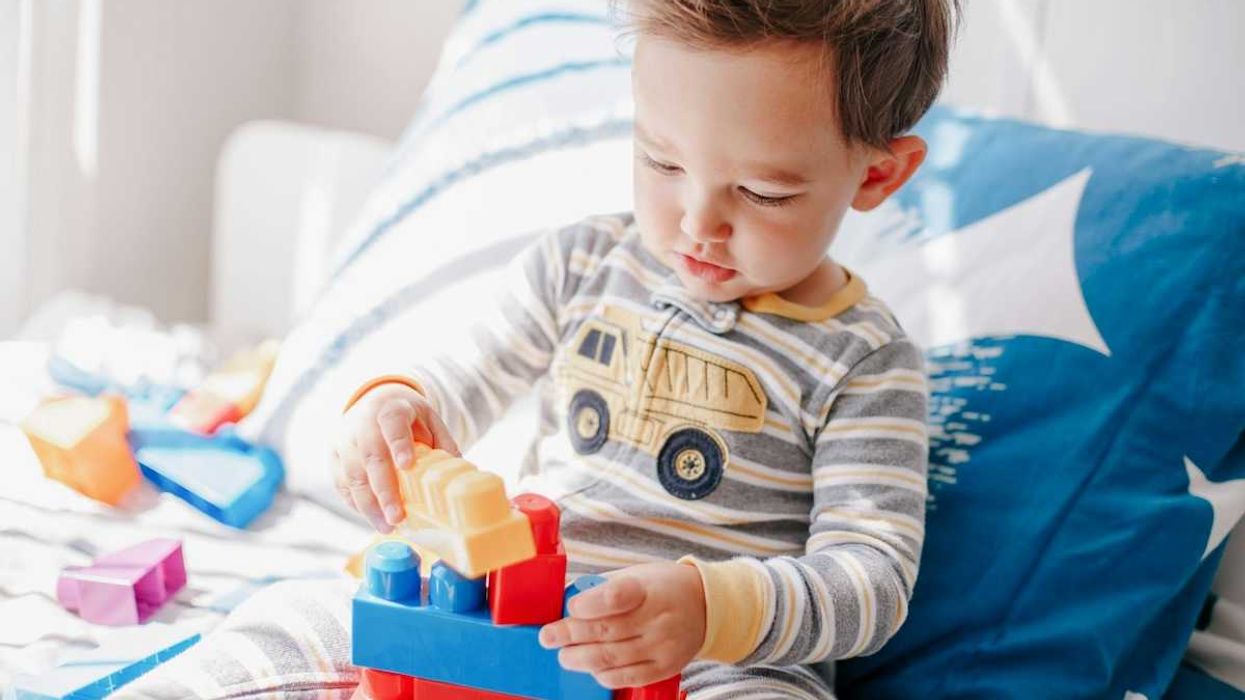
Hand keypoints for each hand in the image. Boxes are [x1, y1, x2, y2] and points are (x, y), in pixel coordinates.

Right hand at [331, 382, 458, 532]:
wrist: (373, 402)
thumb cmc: (407, 418)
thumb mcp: (429, 420)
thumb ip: (442, 443)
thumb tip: (458, 474)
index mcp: (390, 409)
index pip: (393, 424)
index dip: (399, 444)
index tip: (407, 465)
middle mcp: (362, 423)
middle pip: (370, 456)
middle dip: (384, 490)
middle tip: (397, 517)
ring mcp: (344, 441)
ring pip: (352, 475)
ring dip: (369, 505)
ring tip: (387, 527)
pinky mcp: (333, 457)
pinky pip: (342, 485)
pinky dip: (357, 504)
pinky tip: (373, 518)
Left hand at [538, 562, 705, 688]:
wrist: (707, 606)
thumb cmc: (664, 587)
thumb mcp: (638, 574)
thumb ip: (605, 588)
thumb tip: (566, 602)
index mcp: (649, 589)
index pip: (616, 597)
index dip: (589, 604)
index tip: (571, 607)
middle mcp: (658, 619)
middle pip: (606, 631)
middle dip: (570, 634)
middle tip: (548, 636)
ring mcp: (663, 646)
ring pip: (612, 657)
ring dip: (580, 658)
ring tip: (563, 655)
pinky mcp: (665, 667)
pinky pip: (627, 677)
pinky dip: (604, 674)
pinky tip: (591, 668)